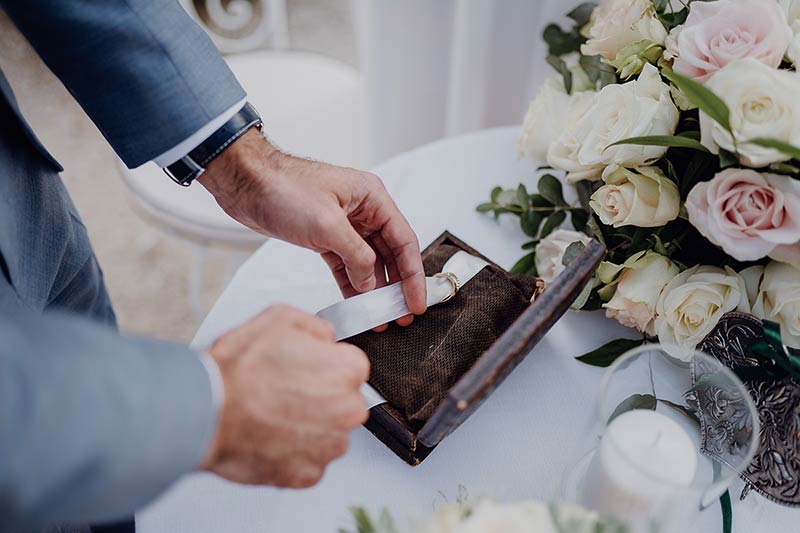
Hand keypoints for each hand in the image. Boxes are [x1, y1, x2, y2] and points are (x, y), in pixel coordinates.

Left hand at [198, 130, 426, 323]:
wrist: (245, 183)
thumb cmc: (283, 188)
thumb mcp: (327, 225)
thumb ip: (356, 257)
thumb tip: (370, 284)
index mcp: (372, 198)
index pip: (404, 241)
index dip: (413, 274)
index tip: (417, 301)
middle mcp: (363, 211)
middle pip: (390, 254)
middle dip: (397, 286)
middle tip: (402, 315)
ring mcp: (344, 225)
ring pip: (369, 262)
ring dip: (374, 289)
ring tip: (379, 316)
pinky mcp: (325, 237)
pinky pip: (346, 265)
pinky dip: (352, 285)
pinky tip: (356, 304)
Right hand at [200, 305, 368, 486]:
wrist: (205, 411)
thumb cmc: (238, 369)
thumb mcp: (280, 318)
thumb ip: (317, 327)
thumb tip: (326, 337)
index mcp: (347, 371)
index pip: (350, 366)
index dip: (324, 364)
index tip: (304, 367)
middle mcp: (347, 411)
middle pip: (343, 401)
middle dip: (319, 396)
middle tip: (283, 390)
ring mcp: (328, 446)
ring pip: (328, 433)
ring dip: (307, 426)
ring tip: (272, 413)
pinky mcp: (306, 473)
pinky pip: (308, 461)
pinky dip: (291, 452)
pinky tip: (269, 435)